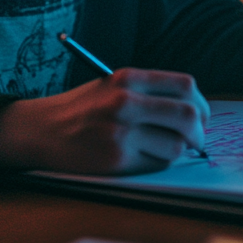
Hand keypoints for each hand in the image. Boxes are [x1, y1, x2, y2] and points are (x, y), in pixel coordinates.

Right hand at [0, 68, 209, 173]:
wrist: (41, 130)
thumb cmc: (82, 109)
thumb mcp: (112, 85)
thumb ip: (149, 92)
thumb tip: (195, 111)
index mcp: (128, 78)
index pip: (185, 86)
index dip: (201, 104)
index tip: (201, 116)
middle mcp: (126, 101)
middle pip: (188, 116)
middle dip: (199, 132)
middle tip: (196, 140)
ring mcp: (121, 131)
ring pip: (176, 146)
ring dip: (177, 151)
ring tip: (162, 149)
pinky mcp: (116, 159)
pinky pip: (156, 164)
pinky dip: (157, 163)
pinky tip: (141, 157)